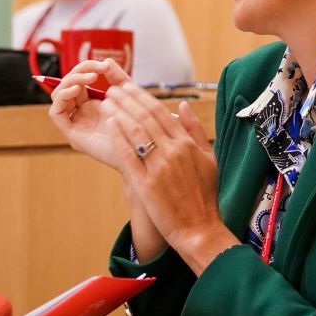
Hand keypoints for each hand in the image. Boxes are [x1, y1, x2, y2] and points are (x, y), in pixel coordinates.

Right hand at [48, 58, 132, 168]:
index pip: (79, 79)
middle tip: (97, 69)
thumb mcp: (129, 96)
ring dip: (70, 81)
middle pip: (67, 84)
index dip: (87, 68)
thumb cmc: (138, 127)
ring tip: (90, 78)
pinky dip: (62, 97)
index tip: (104, 65)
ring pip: (58, 95)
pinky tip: (77, 90)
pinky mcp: (71, 134)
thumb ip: (118, 78)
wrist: (142, 152)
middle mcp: (81, 112)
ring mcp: (75, 123)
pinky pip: (56, 112)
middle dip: (79, 71)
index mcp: (93, 103)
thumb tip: (106, 60)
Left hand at [105, 83, 234, 273]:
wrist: (199, 228)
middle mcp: (173, 151)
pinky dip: (118, 137)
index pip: (160, 112)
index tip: (127, 87)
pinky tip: (109, 125)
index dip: (141, 97)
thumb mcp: (209, 159)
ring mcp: (158, 167)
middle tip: (111, 89)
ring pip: (135, 131)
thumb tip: (182, 106)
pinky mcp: (145, 183)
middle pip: (145, 117)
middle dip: (126, 100)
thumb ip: (195, 130)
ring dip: (118, 113)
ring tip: (106, 102)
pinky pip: (128, 155)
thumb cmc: (205, 196)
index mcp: (187, 144)